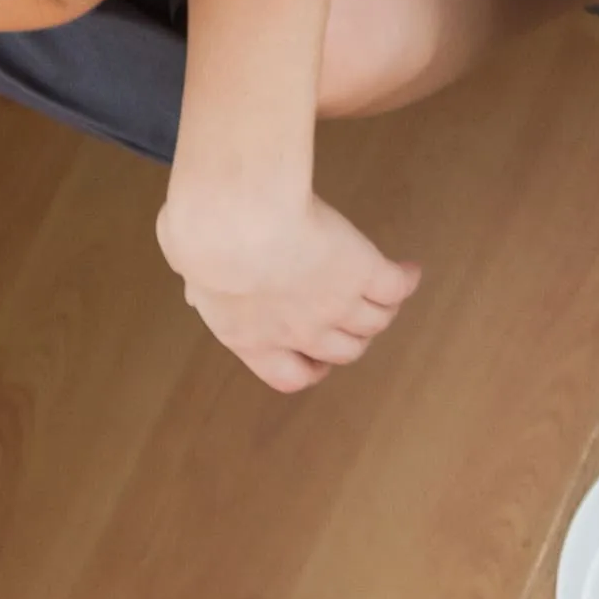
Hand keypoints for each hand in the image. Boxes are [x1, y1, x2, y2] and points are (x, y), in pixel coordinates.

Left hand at [156, 178, 420, 392]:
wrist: (238, 222)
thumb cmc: (204, 238)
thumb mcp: (189, 267)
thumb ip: (197, 284)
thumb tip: (193, 285)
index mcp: (253, 337)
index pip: (291, 376)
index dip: (311, 366)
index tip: (316, 355)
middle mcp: (300, 331)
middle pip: (344, 351)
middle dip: (349, 336)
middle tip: (352, 315)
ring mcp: (337, 305)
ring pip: (375, 322)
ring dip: (380, 309)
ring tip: (382, 290)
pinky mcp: (365, 273)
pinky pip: (396, 287)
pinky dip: (405, 280)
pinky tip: (408, 268)